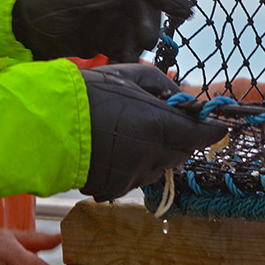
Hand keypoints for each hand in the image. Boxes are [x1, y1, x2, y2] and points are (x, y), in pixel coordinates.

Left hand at [12, 0, 191, 61]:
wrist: (19, 29)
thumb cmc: (36, 3)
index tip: (182, 9)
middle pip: (145, 5)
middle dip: (149, 23)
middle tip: (147, 41)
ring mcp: (112, 14)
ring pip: (139, 28)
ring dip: (137, 43)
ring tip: (126, 56)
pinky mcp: (107, 36)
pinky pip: (127, 45)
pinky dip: (127, 56)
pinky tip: (120, 63)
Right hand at [80, 63, 226, 200]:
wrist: (46, 123)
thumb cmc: (88, 93)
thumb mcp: (128, 75)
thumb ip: (161, 85)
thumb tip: (179, 96)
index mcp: (159, 125)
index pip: (202, 135)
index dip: (211, 130)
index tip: (217, 126)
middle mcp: (151, 155)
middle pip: (183, 153)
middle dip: (180, 139)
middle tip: (164, 123)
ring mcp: (133, 175)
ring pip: (159, 168)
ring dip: (156, 154)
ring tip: (131, 134)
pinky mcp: (114, 189)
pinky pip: (135, 178)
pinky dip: (133, 166)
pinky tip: (114, 150)